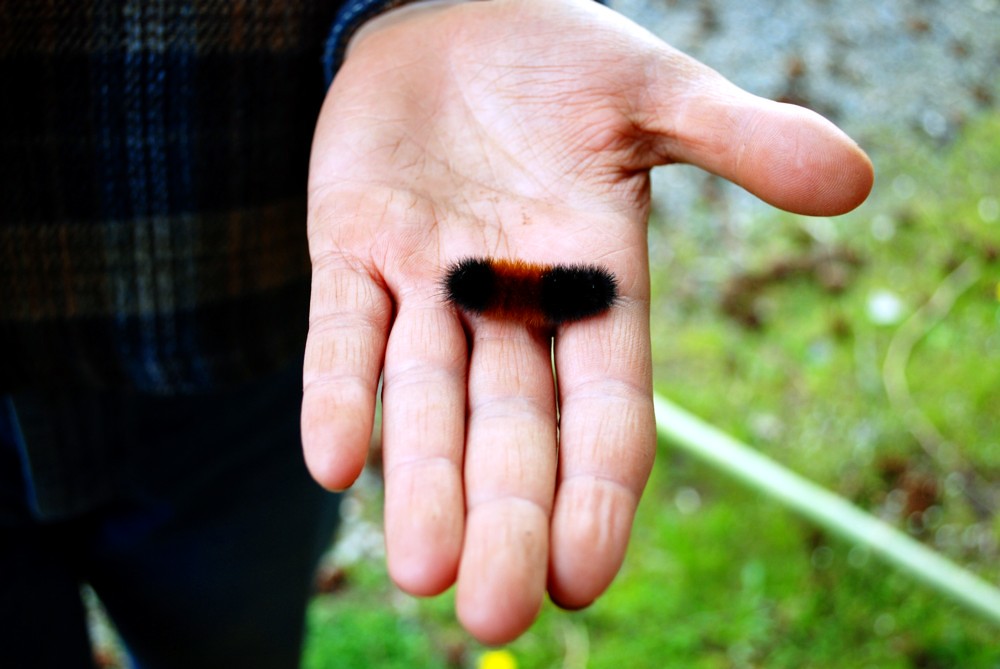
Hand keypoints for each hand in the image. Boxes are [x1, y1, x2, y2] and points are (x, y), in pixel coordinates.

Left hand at [302, 0, 871, 643]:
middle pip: (511, 430)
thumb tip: (853, 181)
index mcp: (594, 284)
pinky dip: (338, 392)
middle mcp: (510, 304)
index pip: (604, 407)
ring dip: (423, 481)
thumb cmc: (560, 58)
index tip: (583, 575)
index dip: (597, 489)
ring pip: (424, 400)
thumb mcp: (654, 94)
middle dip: (505, 518)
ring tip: (421, 570)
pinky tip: (333, 460)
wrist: (454, 16)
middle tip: (495, 611)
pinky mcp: (350, 248)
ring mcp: (425, 282)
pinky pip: (340, 332)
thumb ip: (740, 140)